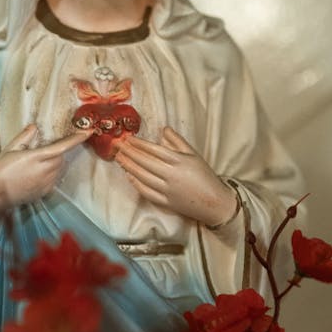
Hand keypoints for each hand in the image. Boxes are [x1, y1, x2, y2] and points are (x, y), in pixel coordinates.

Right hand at [0, 124, 90, 208]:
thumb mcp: (9, 150)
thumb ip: (24, 137)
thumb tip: (34, 127)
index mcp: (36, 157)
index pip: (63, 146)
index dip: (77, 139)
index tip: (88, 131)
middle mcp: (44, 171)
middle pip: (62, 157)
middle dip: (58, 150)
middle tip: (44, 148)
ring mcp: (45, 183)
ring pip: (59, 168)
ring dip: (55, 162)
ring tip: (38, 162)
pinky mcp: (44, 192)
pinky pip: (54, 179)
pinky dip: (51, 173)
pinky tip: (36, 173)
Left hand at [115, 127, 237, 226]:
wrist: (215, 202)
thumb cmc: (206, 176)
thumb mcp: (194, 155)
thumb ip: (178, 141)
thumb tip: (163, 129)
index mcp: (179, 161)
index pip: (154, 150)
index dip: (139, 144)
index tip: (128, 138)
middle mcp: (171, 175)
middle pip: (145, 162)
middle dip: (129, 153)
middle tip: (117, 145)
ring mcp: (167, 190)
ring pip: (142, 177)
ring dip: (129, 167)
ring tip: (119, 158)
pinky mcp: (166, 202)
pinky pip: (146, 192)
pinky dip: (136, 184)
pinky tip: (129, 176)